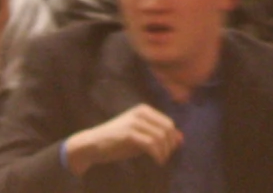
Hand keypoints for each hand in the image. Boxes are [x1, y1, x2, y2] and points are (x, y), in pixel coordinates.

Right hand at [66, 104, 182, 170]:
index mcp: (144, 110)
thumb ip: (159, 135)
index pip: (168, 123)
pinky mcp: (129, 133)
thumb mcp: (140, 137)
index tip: (169, 152)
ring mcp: (134, 122)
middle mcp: (141, 112)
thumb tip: (181, 139)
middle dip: (169, 146)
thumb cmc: (117, 142)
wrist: (92, 145)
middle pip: (167, 129)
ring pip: (160, 137)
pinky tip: (157, 162)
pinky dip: (157, 154)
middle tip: (164, 158)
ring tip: (160, 161)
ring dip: (164, 152)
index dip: (172, 139)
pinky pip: (151, 144)